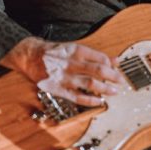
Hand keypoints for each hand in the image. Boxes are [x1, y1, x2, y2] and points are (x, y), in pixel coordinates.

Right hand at [0, 37, 123, 106]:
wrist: (29, 56)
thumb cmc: (55, 52)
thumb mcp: (74, 48)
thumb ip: (95, 55)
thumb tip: (115, 60)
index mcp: (76, 50)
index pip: (100, 58)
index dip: (111, 65)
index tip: (117, 69)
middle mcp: (71, 63)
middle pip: (98, 70)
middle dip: (113, 77)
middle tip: (121, 81)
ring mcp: (64, 77)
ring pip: (90, 84)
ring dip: (105, 89)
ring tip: (114, 92)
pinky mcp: (58, 89)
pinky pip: (77, 97)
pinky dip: (90, 100)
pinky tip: (99, 101)